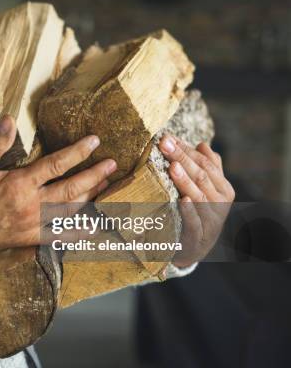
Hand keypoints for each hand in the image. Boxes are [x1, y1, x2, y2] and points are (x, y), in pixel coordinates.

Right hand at [0, 115, 116, 261]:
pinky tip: (93, 227)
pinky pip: (60, 236)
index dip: (78, 152)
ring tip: (106, 185)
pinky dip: (79, 232)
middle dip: (94, 175)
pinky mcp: (30, 239)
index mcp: (20, 184)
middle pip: (72, 189)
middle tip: (112, 164)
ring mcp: (33, 224)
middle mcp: (32, 205)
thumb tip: (8, 118)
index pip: (56, 164)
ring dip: (91, 197)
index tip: (94, 141)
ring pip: (71, 211)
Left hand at [159, 135, 235, 267]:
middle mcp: (220, 202)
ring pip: (198, 196)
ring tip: (172, 166)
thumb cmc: (199, 213)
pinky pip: (194, 222)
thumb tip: (203, 144)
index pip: (205, 163)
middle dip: (182, 158)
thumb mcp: (206, 190)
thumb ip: (207, 168)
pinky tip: (182, 200)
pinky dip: (189, 211)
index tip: (167, 137)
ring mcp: (211, 220)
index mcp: (223, 188)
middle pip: (201, 176)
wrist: (195, 248)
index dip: (186, 149)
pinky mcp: (199, 237)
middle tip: (164, 143)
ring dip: (185, 181)